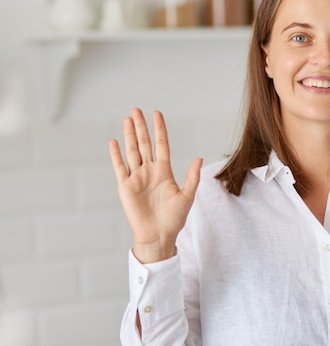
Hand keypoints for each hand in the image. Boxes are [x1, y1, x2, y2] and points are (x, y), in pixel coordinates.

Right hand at [109, 108, 202, 262]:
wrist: (159, 235)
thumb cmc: (174, 219)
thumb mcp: (187, 195)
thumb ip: (192, 176)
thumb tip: (199, 158)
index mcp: (164, 171)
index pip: (161, 144)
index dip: (159, 129)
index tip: (157, 114)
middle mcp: (149, 171)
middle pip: (144, 143)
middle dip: (141, 127)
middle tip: (136, 110)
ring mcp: (136, 178)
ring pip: (132, 151)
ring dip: (129, 135)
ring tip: (127, 119)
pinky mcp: (125, 187)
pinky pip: (120, 167)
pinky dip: (116, 154)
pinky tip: (114, 141)